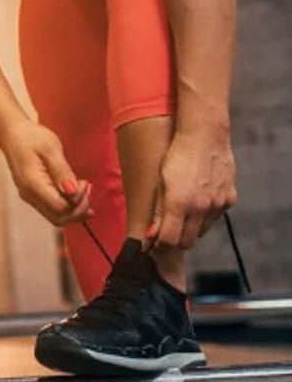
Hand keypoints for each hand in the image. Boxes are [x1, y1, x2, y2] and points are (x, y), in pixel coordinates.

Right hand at [0, 120, 93, 227]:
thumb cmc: (31, 138)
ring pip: (55, 217)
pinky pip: (51, 210)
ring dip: (73, 210)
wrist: (11, 134)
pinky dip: (66, 207)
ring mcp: (29, 197)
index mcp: (33, 184)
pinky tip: (74, 195)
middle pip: (58, 218)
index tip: (85, 182)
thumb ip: (61, 171)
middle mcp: (29, 195)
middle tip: (88, 190)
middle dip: (78, 210)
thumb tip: (72, 191)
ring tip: (84, 193)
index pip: (60, 207)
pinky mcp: (31, 195)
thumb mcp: (50, 149)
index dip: (78, 200)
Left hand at [148, 129, 235, 250]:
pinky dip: (208, 214)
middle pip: (188, 242)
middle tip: (169, 230)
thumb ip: (158, 211)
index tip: (156, 242)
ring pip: (203, 230)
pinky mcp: (230, 199)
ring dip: (193, 227)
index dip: (161, 245)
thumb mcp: (161, 182)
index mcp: (179, 203)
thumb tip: (152, 235)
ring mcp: (218, 204)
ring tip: (185, 210)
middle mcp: (201, 208)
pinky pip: (216, 216)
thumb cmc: (177, 156)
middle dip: (177, 240)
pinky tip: (201, 199)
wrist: (204, 137)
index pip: (170, 240)